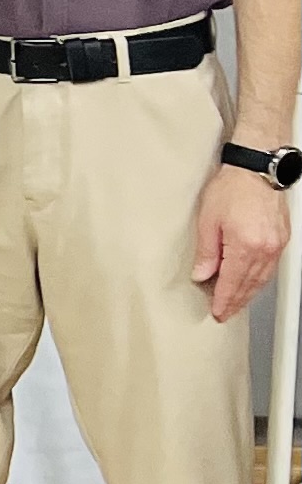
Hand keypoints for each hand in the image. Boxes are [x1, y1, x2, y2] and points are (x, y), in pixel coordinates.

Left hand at [193, 162, 287, 321]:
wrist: (256, 170)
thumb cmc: (231, 189)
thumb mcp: (207, 221)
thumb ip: (206, 252)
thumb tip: (202, 274)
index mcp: (245, 246)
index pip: (233, 283)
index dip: (224, 301)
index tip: (217, 312)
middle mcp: (265, 249)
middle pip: (249, 285)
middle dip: (236, 301)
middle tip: (224, 312)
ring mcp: (277, 245)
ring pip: (262, 278)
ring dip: (248, 293)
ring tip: (235, 302)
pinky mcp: (281, 239)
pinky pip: (270, 267)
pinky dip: (259, 278)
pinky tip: (250, 282)